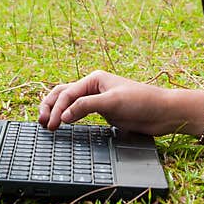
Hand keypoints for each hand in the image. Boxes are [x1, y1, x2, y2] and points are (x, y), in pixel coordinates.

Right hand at [38, 70, 176, 135]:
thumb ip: (86, 106)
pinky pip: (79, 112)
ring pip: (69, 102)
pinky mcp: (102, 111)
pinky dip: (68, 116)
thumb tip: (64, 115)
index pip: (67, 93)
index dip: (57, 109)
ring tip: (46, 123)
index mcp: (94, 79)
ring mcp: (97, 99)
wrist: (162, 113)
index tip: (52, 124)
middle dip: (50, 106)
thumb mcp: (112, 102)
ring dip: (56, 111)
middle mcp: (93, 87)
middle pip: (63, 94)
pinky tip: (62, 124)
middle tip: (42, 122)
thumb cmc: (142, 101)